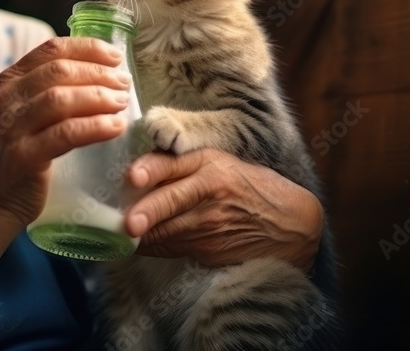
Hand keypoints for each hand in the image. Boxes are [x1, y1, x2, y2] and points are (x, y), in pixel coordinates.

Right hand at [0, 37, 132, 229]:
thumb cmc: (22, 151)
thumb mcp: (27, 112)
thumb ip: (52, 90)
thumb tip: (106, 71)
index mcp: (9, 81)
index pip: (51, 50)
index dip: (88, 49)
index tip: (116, 57)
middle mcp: (6, 99)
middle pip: (58, 72)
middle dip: (98, 74)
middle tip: (124, 84)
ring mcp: (11, 128)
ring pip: (60, 99)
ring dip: (98, 97)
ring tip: (122, 102)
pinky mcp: (23, 156)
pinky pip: (65, 134)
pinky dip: (95, 127)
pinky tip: (116, 127)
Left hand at [124, 148, 322, 271]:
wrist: (291, 222)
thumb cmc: (250, 187)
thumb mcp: (223, 163)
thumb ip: (184, 165)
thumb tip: (139, 172)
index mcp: (210, 163)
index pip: (173, 163)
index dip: (151, 170)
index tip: (133, 177)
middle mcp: (210, 190)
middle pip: (169, 200)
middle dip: (145, 213)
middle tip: (127, 223)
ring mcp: (212, 222)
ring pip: (166, 229)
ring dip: (140, 234)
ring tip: (118, 232)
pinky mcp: (211, 247)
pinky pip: (173, 247)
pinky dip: (154, 246)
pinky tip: (140, 244)